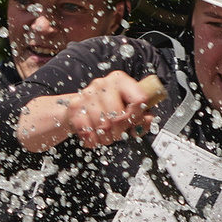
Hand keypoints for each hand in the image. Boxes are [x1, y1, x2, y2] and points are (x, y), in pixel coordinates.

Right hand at [18, 72, 160, 151]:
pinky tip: (93, 138)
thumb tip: (146, 120)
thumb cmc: (105, 110)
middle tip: (116, 135)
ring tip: (104, 137)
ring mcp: (87, 95)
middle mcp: (103, 84)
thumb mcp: (125, 110)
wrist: (75, 110)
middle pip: (119, 116)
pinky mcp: (74, 108)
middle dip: (119, 131)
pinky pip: (88, 131)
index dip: (138, 115)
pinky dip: (92, 141)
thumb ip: (141, 116)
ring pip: (103, 125)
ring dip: (105, 138)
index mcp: (120, 80)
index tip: (134, 122)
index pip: (139, 98)